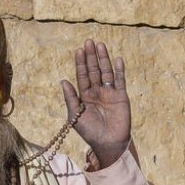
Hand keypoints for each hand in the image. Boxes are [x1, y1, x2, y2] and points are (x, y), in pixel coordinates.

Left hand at [61, 39, 130, 168]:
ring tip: (100, 45)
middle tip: (89, 42)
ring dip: (103, 59)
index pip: (82, 75)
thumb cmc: (90, 132)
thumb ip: (70, 98)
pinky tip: (117, 59)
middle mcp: (97, 92)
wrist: (108, 143)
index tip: (79, 50)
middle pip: (94, 70)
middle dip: (91, 57)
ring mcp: (109, 93)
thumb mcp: (75, 115)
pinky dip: (119, 70)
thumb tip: (63, 80)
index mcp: (84, 96)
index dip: (80, 63)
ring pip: (106, 72)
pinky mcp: (121, 96)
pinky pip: (120, 80)